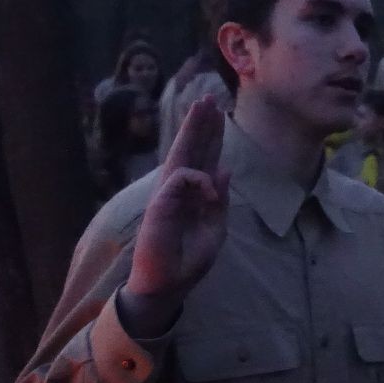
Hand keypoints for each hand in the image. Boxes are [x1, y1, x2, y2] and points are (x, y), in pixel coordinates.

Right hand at [125, 96, 231, 330]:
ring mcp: (167, 195)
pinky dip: (199, 179)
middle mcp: (179, 190)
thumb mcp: (215, 228)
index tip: (218, 113)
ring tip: (203, 105)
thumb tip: (224, 169)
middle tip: (208, 97)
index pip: (203, 158)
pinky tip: (210, 189)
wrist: (168, 285)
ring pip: (181, 154)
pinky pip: (181, 178)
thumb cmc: (188, 260)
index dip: (211, 136)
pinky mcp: (159, 205)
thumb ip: (220, 200)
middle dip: (200, 123)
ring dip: (193, 129)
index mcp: (193, 194)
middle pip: (191, 149)